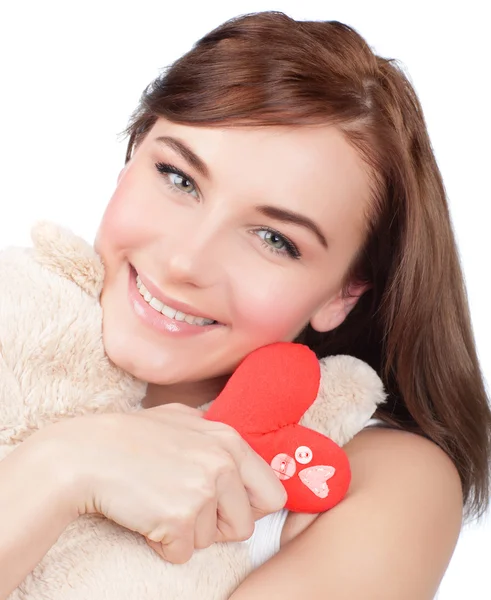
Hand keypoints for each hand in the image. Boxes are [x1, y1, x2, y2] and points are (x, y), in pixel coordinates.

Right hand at [39, 404, 285, 563]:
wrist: (87, 454)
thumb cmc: (132, 436)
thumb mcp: (182, 419)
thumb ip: (215, 437)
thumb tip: (239, 458)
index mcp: (230, 441)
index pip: (273, 494)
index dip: (250, 508)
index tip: (225, 508)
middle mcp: (223, 464)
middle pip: (245, 525)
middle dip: (218, 527)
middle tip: (185, 508)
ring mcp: (203, 491)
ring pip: (213, 541)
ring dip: (188, 533)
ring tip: (160, 502)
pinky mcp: (179, 518)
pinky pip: (183, 554)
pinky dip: (165, 544)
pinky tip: (147, 516)